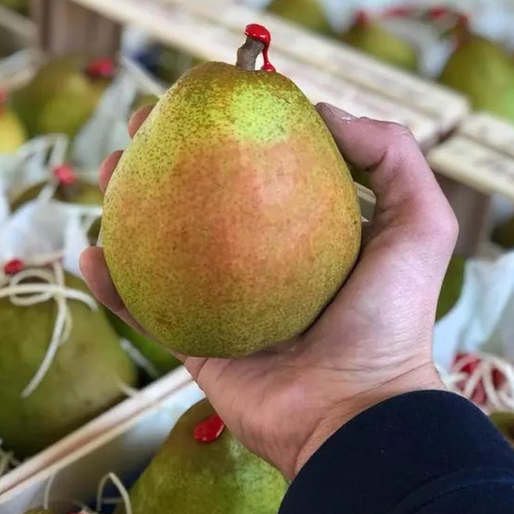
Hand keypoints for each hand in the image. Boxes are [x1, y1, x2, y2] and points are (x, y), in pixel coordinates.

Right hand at [80, 103, 456, 479]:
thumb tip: (323, 111)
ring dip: (128, 208)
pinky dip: (112, 284)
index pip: (258, 168)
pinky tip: (93, 254)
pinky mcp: (197, 343)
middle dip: (166, 158)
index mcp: (305, 233)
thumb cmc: (390, 319)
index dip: (227, 131)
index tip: (202, 100)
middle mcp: (260, 263)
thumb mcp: (420, 223)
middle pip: (202, 199)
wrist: (356, 414)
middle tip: (142, 128)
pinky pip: (145, 310)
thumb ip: (391, 154)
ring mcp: (224, 302)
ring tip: (111, 174)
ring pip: (163, 247)